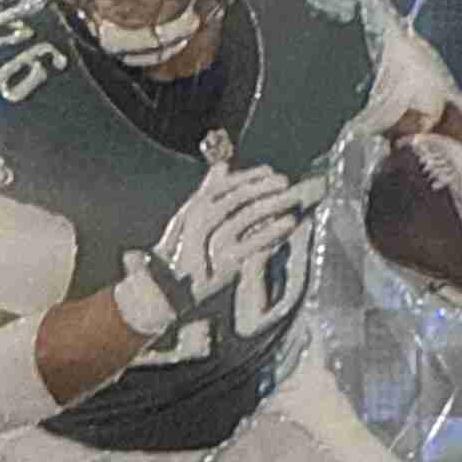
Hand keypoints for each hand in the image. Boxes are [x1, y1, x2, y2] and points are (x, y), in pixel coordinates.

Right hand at [120, 160, 323, 333]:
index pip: (223, 187)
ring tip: (292, 198)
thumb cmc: (184, 255)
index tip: (268, 170)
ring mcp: (211, 244)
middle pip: (237, 198)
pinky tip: (288, 223)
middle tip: (285, 181)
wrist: (169, 295)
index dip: (247, 177)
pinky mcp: (225, 263)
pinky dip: (272, 231)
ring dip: (272, 204)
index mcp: (193, 211)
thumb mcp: (191, 220)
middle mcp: (199, 224)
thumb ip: (207, 192)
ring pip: (246, 216)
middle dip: (263, 187)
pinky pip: (253, 242)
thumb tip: (222, 165)